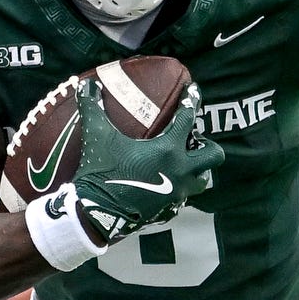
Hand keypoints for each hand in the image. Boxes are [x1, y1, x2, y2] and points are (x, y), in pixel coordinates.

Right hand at [68, 77, 220, 243]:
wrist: (97, 215)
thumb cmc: (101, 172)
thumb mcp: (96, 137)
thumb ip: (93, 108)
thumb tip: (85, 84)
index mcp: (167, 150)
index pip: (188, 119)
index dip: (191, 101)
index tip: (192, 91)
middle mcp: (180, 171)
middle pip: (213, 155)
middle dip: (206, 144)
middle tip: (191, 140)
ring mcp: (177, 194)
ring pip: (202, 179)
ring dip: (197, 169)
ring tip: (182, 163)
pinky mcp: (169, 210)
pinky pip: (183, 197)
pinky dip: (179, 188)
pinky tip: (165, 183)